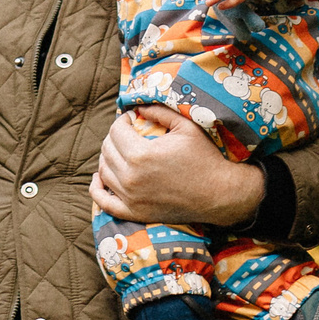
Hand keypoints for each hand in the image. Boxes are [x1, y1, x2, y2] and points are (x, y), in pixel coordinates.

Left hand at [90, 108, 265, 228]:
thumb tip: (138, 106)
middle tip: (128, 133)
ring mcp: (131, 198)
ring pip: (104, 172)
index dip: (123, 121)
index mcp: (141, 154)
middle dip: (115, 137)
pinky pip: (105, 202)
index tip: (133, 119)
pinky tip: (100, 178)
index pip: (116, 131)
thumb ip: (159, 112)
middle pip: (107, 150)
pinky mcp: (135, 213)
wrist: (220, 194)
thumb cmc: (205, 158)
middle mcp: (131, 178)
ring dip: (108, 157)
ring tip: (121, 150)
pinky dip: (98, 189)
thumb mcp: (185, 127)